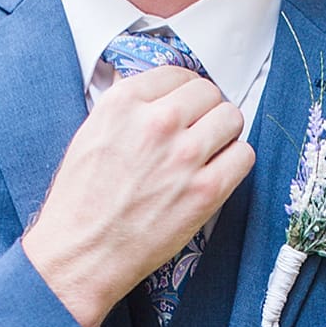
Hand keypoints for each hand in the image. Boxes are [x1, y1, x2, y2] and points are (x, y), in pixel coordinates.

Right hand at [21, 66, 249, 326]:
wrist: (82, 252)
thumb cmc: (81, 199)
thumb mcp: (92, 134)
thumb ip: (127, 109)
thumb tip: (156, 91)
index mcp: (123, 103)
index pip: (178, 74)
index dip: (185, 92)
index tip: (185, 106)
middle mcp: (157, 122)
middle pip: (209, 93)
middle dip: (207, 110)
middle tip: (200, 130)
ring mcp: (185, 156)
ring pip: (232, 119)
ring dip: (225, 132)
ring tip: (210, 150)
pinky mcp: (206, 190)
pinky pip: (244, 155)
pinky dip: (235, 160)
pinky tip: (218, 171)